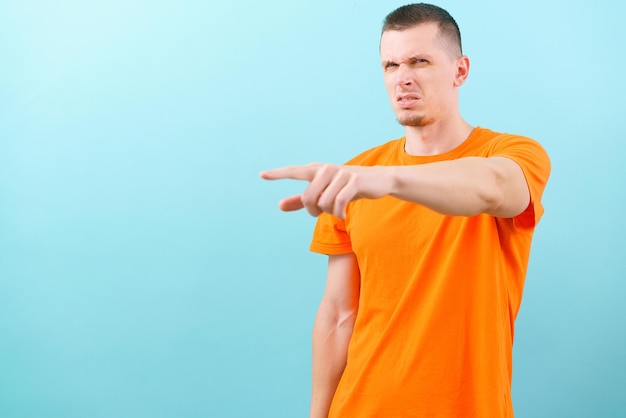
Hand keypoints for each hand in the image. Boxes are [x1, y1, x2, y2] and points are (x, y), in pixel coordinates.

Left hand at [260, 163, 391, 217]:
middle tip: (322, 213)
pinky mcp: (354, 181)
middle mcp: (326, 169)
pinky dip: (339, 213)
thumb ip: (301, 201)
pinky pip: (339, 202)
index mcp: (317, 171)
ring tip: (337, 211)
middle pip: (308, 198)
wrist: (378, 181)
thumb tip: (279, 206)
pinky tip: (343, 215)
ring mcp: (341, 173)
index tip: (261, 175)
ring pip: (324, 202)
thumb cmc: (347, 187)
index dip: (278, 174)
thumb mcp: (324, 194)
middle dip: (314, 211)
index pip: (294, 171)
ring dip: (330, 213)